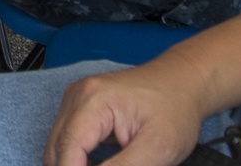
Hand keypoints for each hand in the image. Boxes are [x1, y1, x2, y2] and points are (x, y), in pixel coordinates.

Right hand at [44, 62, 205, 165]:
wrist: (184, 82)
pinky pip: (68, 141)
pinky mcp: (83, 107)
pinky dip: (78, 160)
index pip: (66, 151)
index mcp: (93, 100)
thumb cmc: (175, 108)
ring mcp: (79, 99)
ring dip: (75, 165)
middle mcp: (79, 95)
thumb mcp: (156, 149)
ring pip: (58, 148)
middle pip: (56, 151)